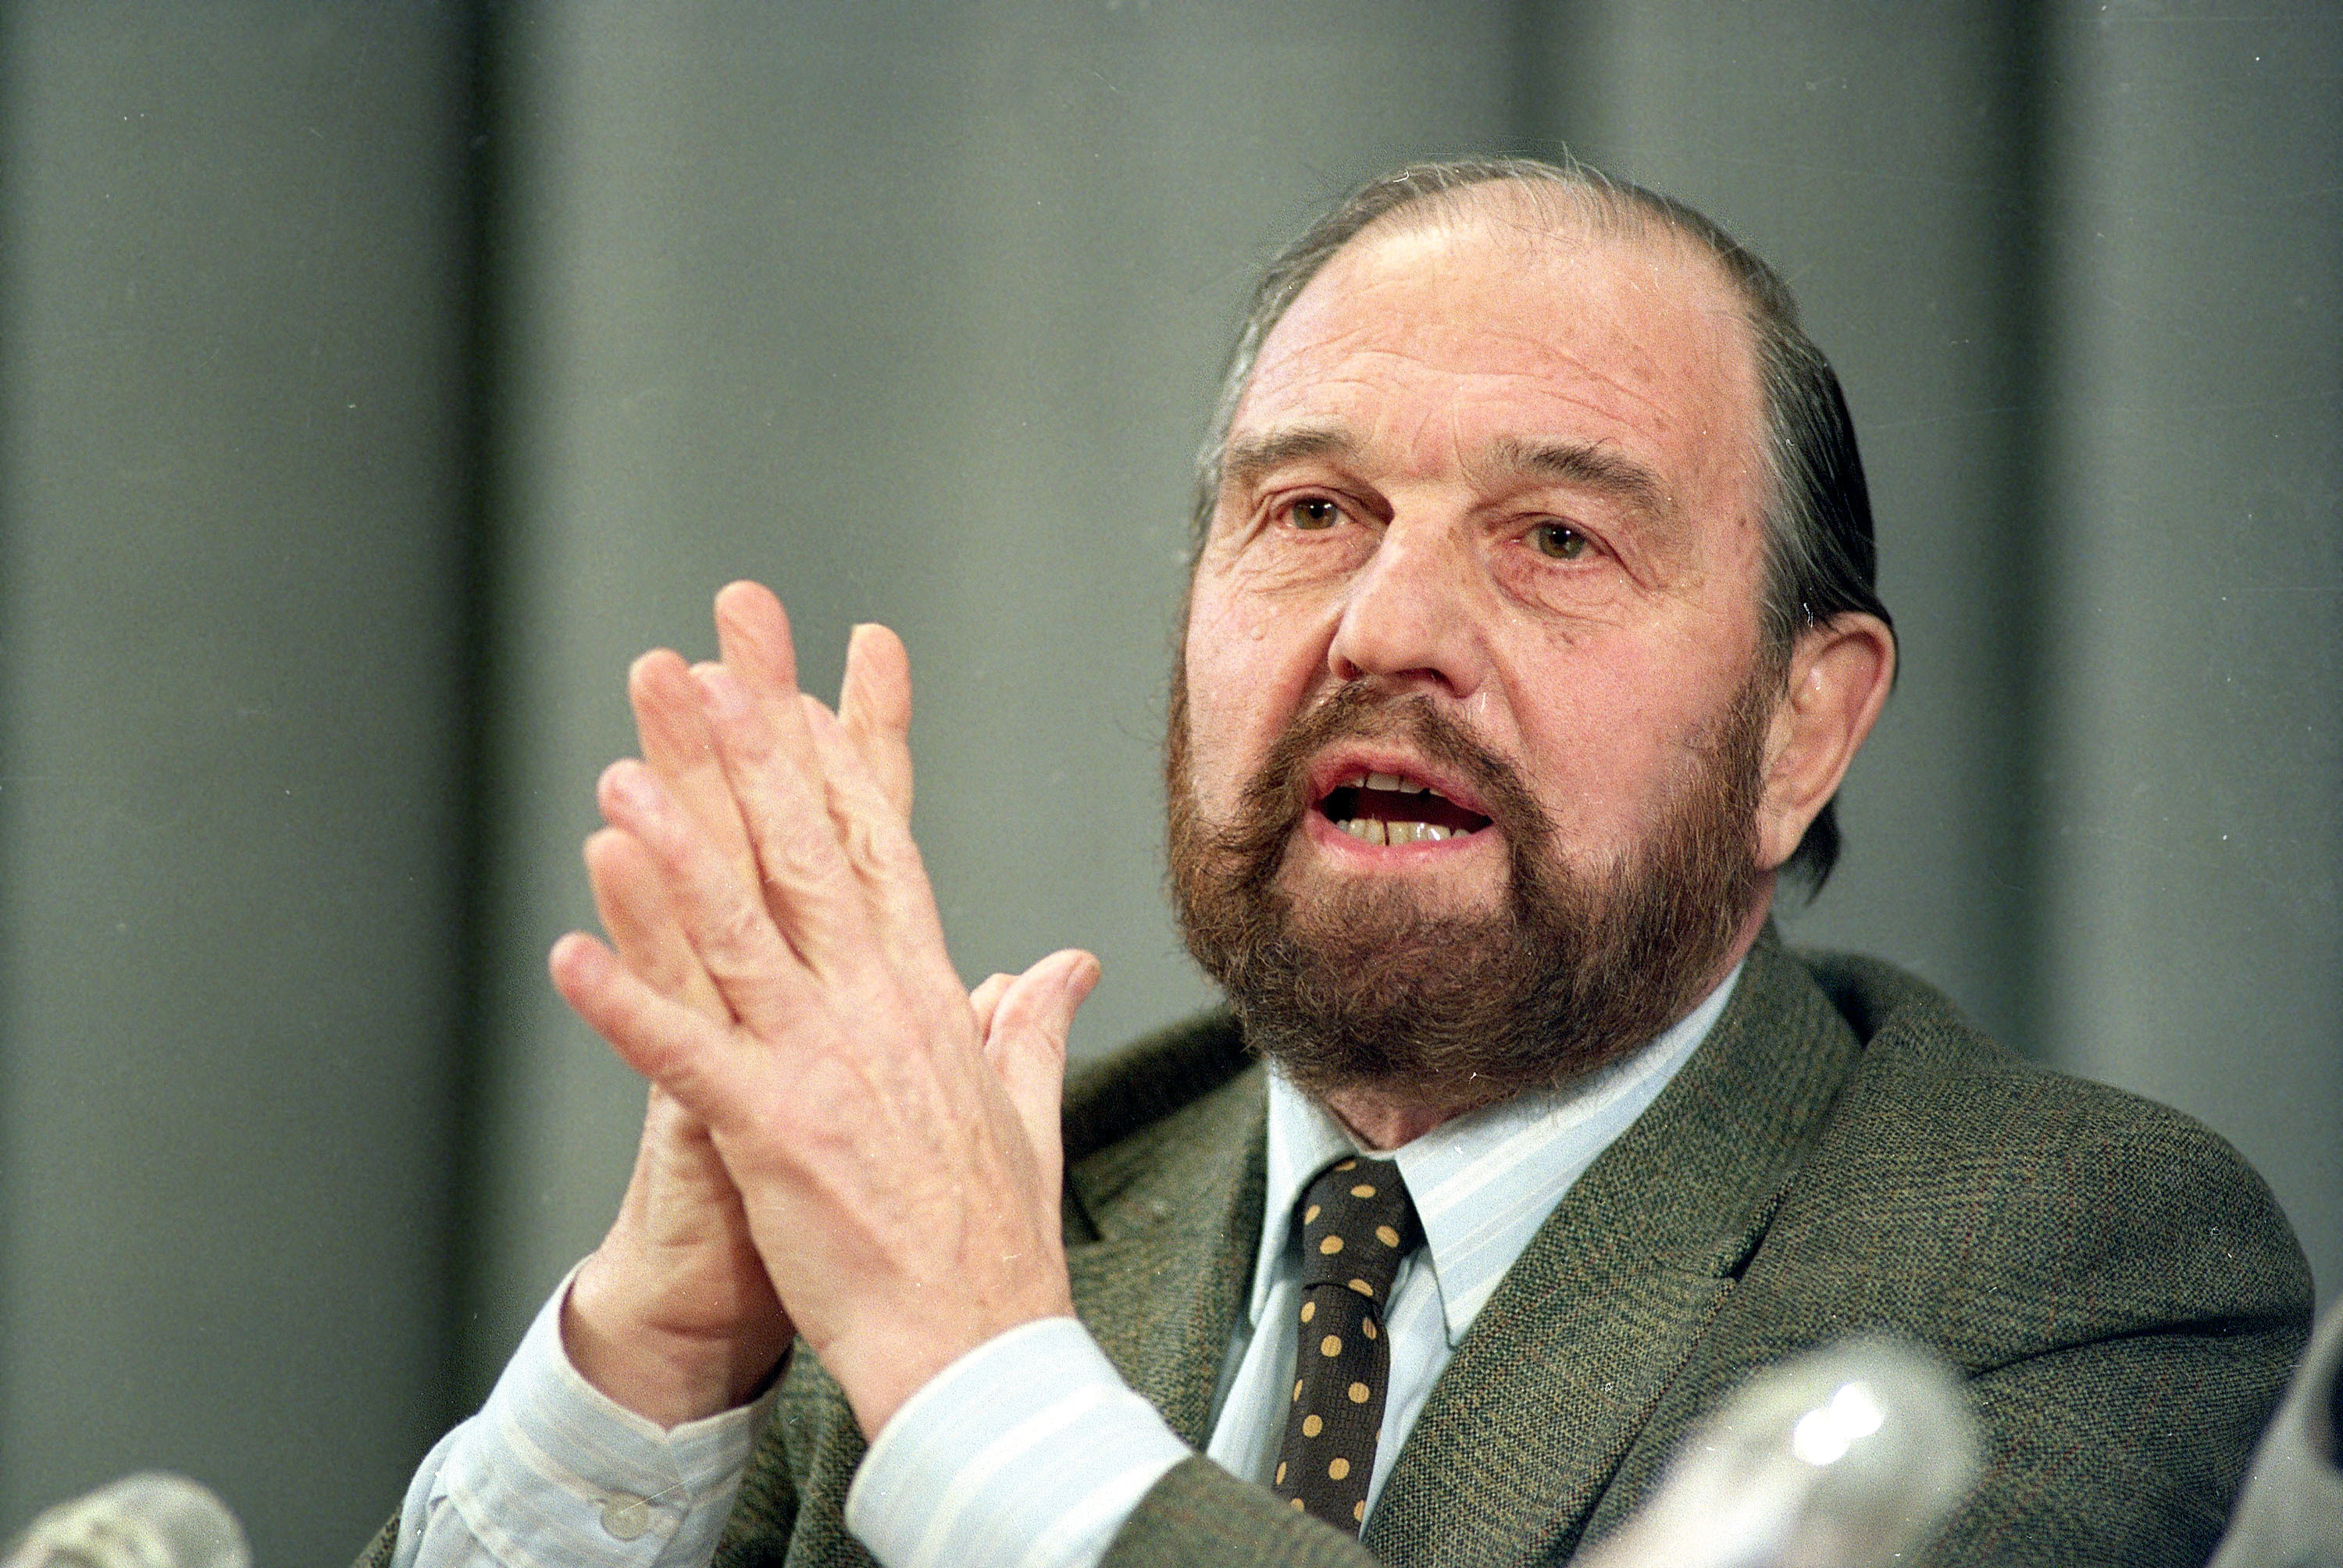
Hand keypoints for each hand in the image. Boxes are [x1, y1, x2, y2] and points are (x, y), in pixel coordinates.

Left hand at [552, 583, 1098, 1436]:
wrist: (985, 1349)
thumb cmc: (995, 1239)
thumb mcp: (1025, 1108)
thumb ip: (1030, 1021)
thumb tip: (1059, 962)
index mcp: (933, 999)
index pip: (879, 851)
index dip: (839, 760)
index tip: (808, 684)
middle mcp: (880, 1012)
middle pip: (806, 859)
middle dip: (754, 757)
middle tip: (708, 668)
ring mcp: (825, 1068)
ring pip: (740, 935)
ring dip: (676, 853)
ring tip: (622, 775)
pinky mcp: (774, 1134)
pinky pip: (684, 1056)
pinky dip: (626, 1004)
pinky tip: (567, 954)